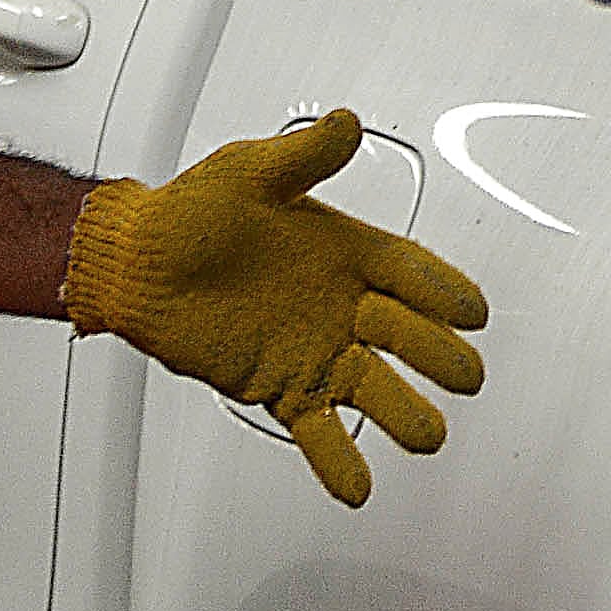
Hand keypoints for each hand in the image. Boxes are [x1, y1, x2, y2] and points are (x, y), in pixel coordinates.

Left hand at [68, 114, 490, 508]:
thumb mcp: (249, 172)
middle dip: (438, 356)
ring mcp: (315, 351)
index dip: (443, 291)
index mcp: (344, 250)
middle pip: (406, 335)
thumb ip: (303, 156)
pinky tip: (358, 487)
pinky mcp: (281, 388)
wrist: (136, 264)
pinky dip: (338, 461)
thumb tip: (345, 123)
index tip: (475, 311)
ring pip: (374, 389)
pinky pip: (319, 431)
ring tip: (427, 436)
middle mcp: (341, 304)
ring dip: (403, 413)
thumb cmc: (190, 212)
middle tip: (466, 375)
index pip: (409, 272)